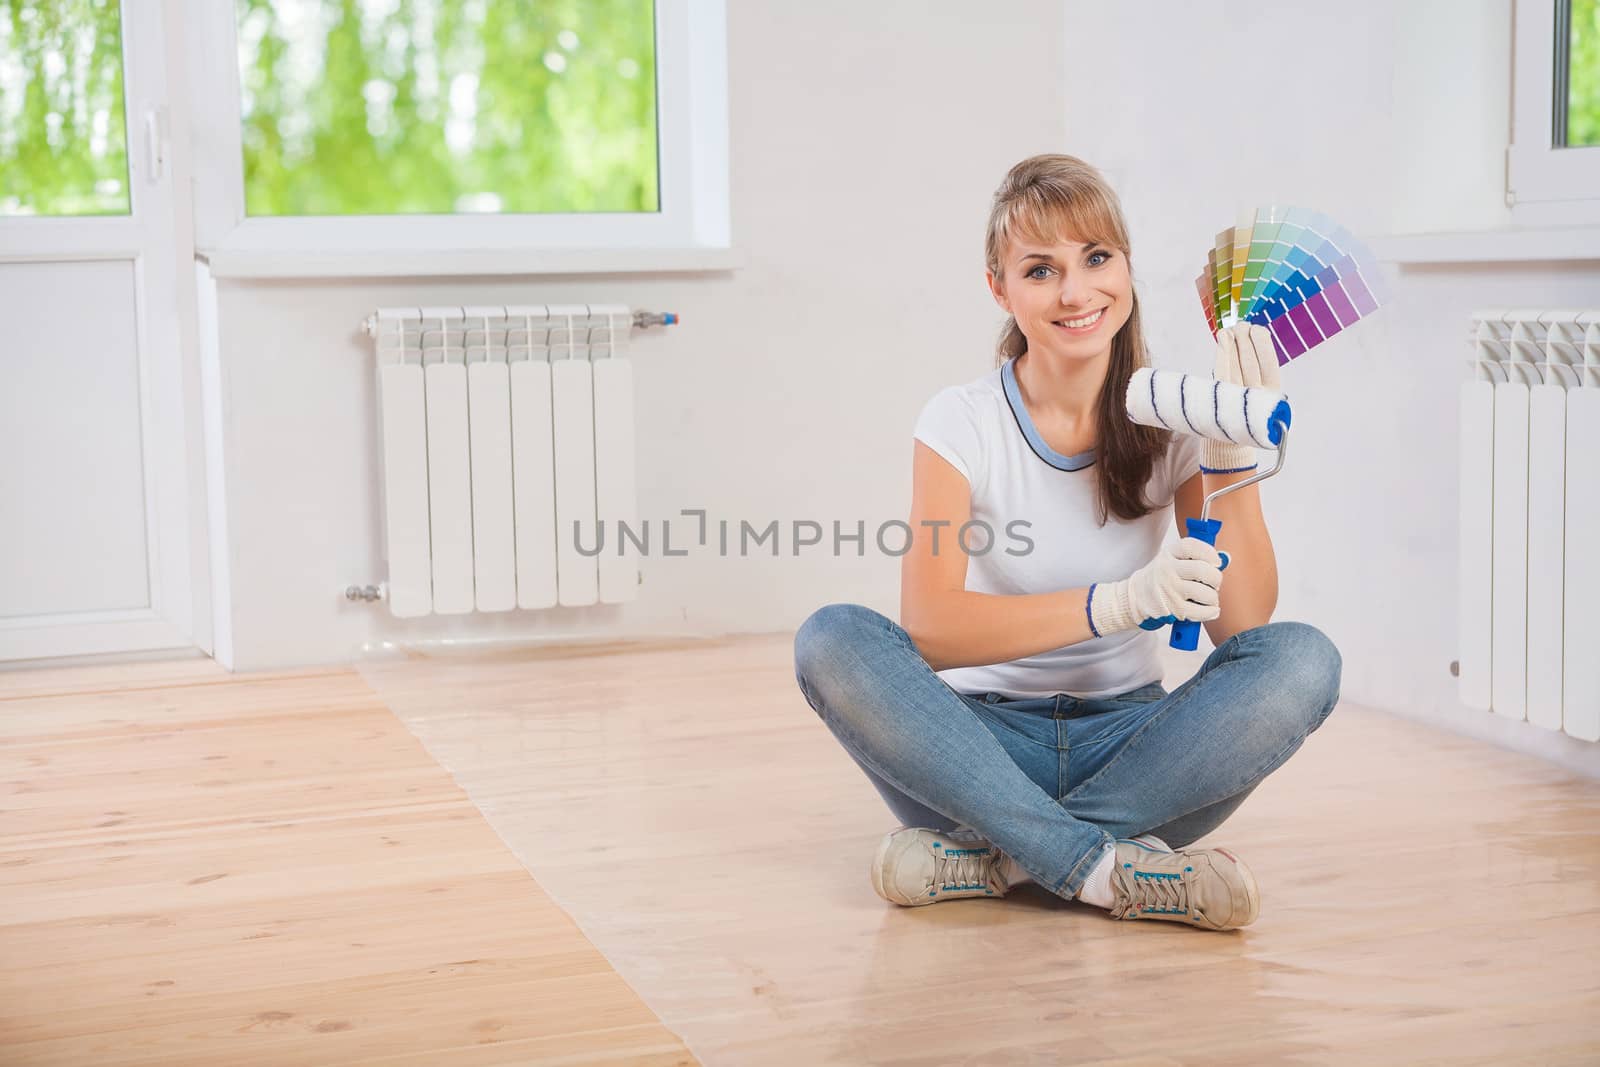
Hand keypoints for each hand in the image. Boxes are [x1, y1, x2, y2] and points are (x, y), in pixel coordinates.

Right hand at [1088, 538, 1229, 637]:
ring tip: (1210, 598)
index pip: (1192, 547)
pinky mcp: (1174, 609)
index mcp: (1168, 555)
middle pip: (1202, 570)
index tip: (1216, 562)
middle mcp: (1168, 570)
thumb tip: (1225, 559)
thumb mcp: (1170, 561)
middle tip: (1214, 583)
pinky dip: (1211, 612)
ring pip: (1205, 593)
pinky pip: (1200, 611)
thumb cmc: (1159, 579)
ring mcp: (1170, 590)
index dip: (1209, 553)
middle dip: (1215, 578)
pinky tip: (1211, 610)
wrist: (1134, 599)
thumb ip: (1194, 558)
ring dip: (1213, 597)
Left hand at [1202, 323, 1280, 473]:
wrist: (1228, 447)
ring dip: (1233, 343)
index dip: (1262, 345)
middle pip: (1250, 361)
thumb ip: (1253, 374)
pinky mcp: (1221, 400)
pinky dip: (1222, 355)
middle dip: (1245, 339)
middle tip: (1241, 325)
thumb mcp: (1255, 397)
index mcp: (1272, 395)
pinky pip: (1222, 373)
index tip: (1257, 329)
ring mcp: (1238, 399)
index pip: (1269, 364)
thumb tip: (1250, 340)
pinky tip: (1222, 340)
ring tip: (1230, 329)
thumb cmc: (1243, 416)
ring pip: (1236, 365)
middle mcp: (1257, 397)